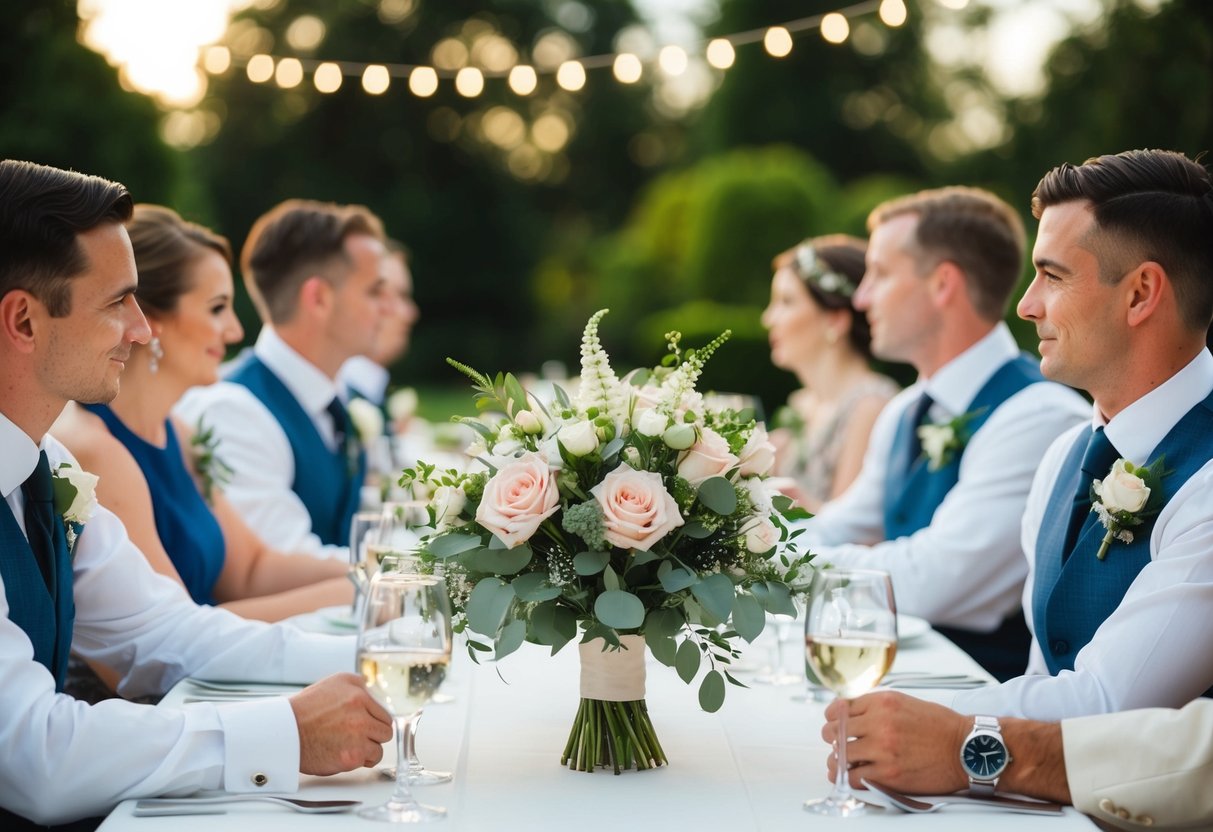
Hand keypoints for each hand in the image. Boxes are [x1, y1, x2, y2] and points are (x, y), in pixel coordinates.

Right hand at [290, 673, 393, 774]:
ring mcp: (358, 735)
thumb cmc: (305, 710)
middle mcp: (360, 713)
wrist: (285, 733)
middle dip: (374, 735)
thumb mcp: (334, 682)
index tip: (367, 727)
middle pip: (385, 730)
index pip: (383, 713)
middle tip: (359, 737)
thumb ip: (358, 684)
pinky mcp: (352, 756)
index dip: (374, 721)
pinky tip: (348, 754)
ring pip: (379, 747)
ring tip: (352, 747)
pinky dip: (361, 761)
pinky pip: (369, 760)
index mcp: (358, 695)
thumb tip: (373, 687)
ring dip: (368, 749)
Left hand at [822, 691, 970, 793]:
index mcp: (883, 702)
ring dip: (836, 758)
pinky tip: (849, 774)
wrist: (966, 749)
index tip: (834, 722)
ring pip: (840, 754)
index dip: (833, 716)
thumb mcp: (905, 702)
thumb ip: (877, 705)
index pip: (840, 707)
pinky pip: (853, 777)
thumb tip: (849, 712)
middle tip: (836, 742)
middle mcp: (880, 723)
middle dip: (832, 737)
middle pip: (835, 730)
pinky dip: (846, 776)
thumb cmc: (940, 726)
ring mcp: (883, 749)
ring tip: (840, 761)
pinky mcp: (888, 774)